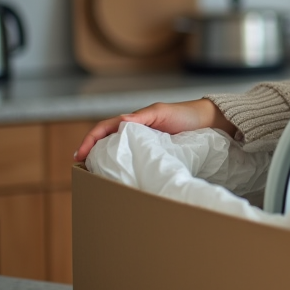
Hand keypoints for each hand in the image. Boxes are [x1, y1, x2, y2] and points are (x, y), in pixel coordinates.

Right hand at [72, 98, 234, 161]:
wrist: (209, 122)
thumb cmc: (185, 114)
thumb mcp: (162, 111)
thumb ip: (143, 116)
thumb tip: (121, 120)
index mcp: (134, 120)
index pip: (104, 128)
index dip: (90, 140)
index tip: (80, 155)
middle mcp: (136, 132)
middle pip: (106, 142)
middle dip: (91, 153)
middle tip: (80, 170)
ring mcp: (145, 144)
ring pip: (118, 152)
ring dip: (104, 162)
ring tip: (94, 176)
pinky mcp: (155, 154)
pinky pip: (134, 160)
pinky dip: (123, 167)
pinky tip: (119, 178)